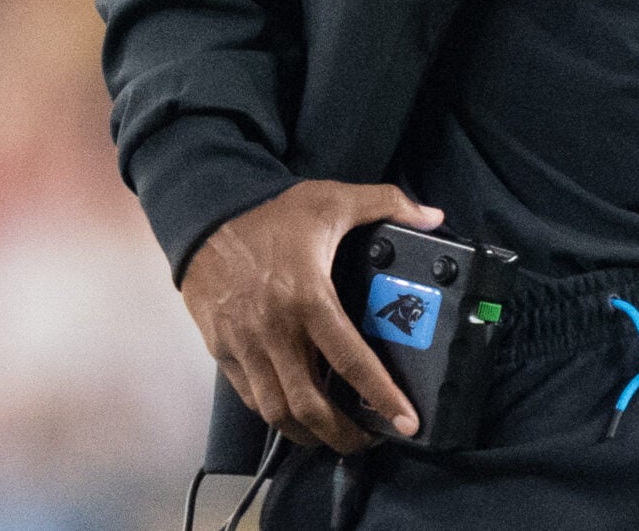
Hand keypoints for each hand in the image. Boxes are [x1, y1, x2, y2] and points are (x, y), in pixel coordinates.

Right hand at [180, 181, 443, 453]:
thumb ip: (387, 202)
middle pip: (310, 404)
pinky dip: (275, 414)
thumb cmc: (271, 213)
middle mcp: (275, 330)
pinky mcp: (222, 351)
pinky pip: (250, 397)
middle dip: (343, 434)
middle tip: (370, 440)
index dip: (381, 397)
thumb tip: (433, 216)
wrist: (205, 217)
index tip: (405, 421)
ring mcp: (245, 345)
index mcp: (309, 297)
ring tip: (335, 436)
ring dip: (308, 433)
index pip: (351, 361)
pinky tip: (296, 414)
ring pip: (277, 411)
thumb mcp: (333, 199)